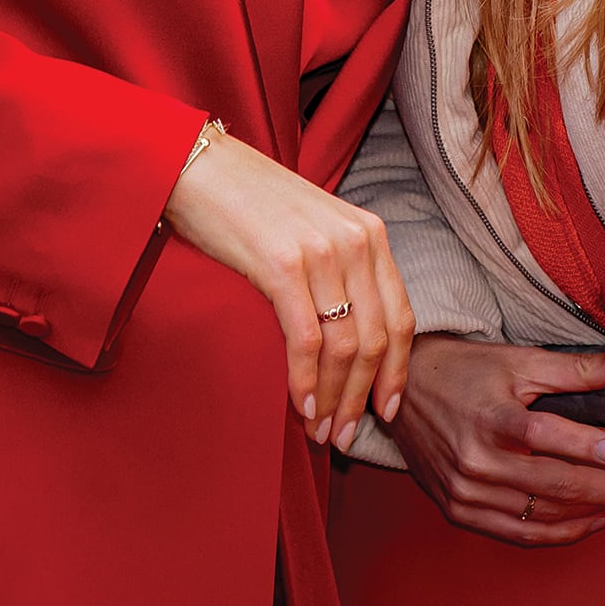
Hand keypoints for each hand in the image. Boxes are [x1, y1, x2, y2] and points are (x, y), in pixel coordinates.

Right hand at [165, 129, 413, 450]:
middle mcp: (356, 241)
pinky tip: (300, 404)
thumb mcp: (314, 231)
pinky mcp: (283, 264)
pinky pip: (306, 338)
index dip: (397, 372)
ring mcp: (321, 252)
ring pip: (345, 346)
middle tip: (344, 437)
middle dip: (363, 398)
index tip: (385, 412)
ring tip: (319, 431)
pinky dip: (306, 380)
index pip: (402, 317)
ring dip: (335, 398)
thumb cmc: (252, 206)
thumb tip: (349, 347)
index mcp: (370, 234)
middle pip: (378, 340)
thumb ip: (340, 274)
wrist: (203, 168)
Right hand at [390, 334, 604, 545]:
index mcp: (491, 417)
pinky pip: (516, 534)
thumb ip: (578, 368)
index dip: (588, 448)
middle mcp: (476, 460)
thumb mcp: (520, 361)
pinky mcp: (458, 510)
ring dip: (589, 513)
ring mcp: (465, 491)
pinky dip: (556, 533)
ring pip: (540, 515)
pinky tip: (587, 522)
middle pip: (554, 484)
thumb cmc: (465, 371)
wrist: (403, 392)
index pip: (547, 437)